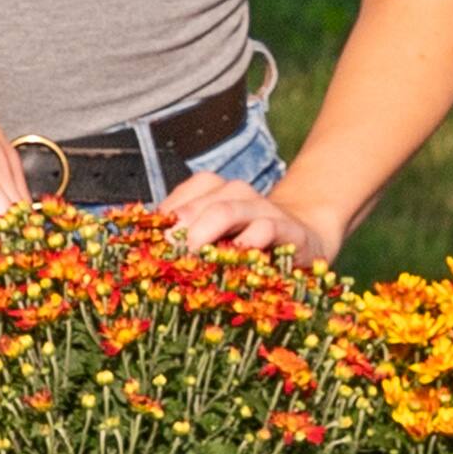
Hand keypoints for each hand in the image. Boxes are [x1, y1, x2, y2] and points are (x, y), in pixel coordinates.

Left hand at [154, 171, 346, 263]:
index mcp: (213, 193)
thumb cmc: (249, 243)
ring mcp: (261, 208)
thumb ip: (188, 243)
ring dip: (204, 232)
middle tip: (162, 260)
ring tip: (189, 256)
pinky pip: (264, 228)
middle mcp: (235, 194)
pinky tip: (236, 256)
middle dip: (177, 232)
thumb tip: (150, 260)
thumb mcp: (217, 240)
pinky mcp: (286, 228)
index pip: (178, 201)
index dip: (160, 226)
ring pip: (226, 210)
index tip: (147, 252)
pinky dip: (248, 241)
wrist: (305, 237)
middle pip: (197, 206)